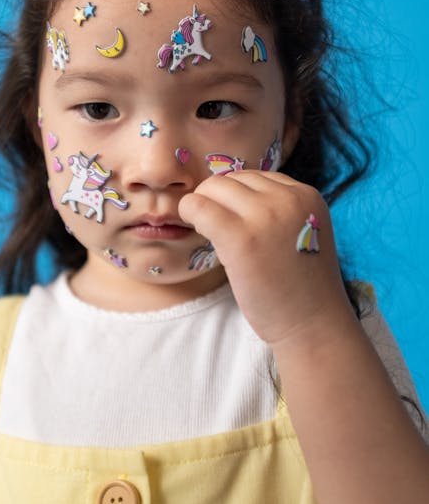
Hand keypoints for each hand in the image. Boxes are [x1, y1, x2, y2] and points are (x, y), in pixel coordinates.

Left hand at [179, 170, 351, 344]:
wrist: (313, 326)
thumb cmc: (302, 286)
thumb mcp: (300, 232)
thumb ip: (275, 209)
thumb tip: (224, 191)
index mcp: (306, 195)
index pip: (255, 177)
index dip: (238, 199)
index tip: (237, 223)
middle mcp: (288, 198)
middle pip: (232, 179)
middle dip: (218, 200)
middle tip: (218, 230)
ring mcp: (265, 215)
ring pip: (212, 188)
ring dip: (204, 208)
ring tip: (214, 235)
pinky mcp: (240, 237)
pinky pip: (198, 207)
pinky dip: (190, 214)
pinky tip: (199, 233)